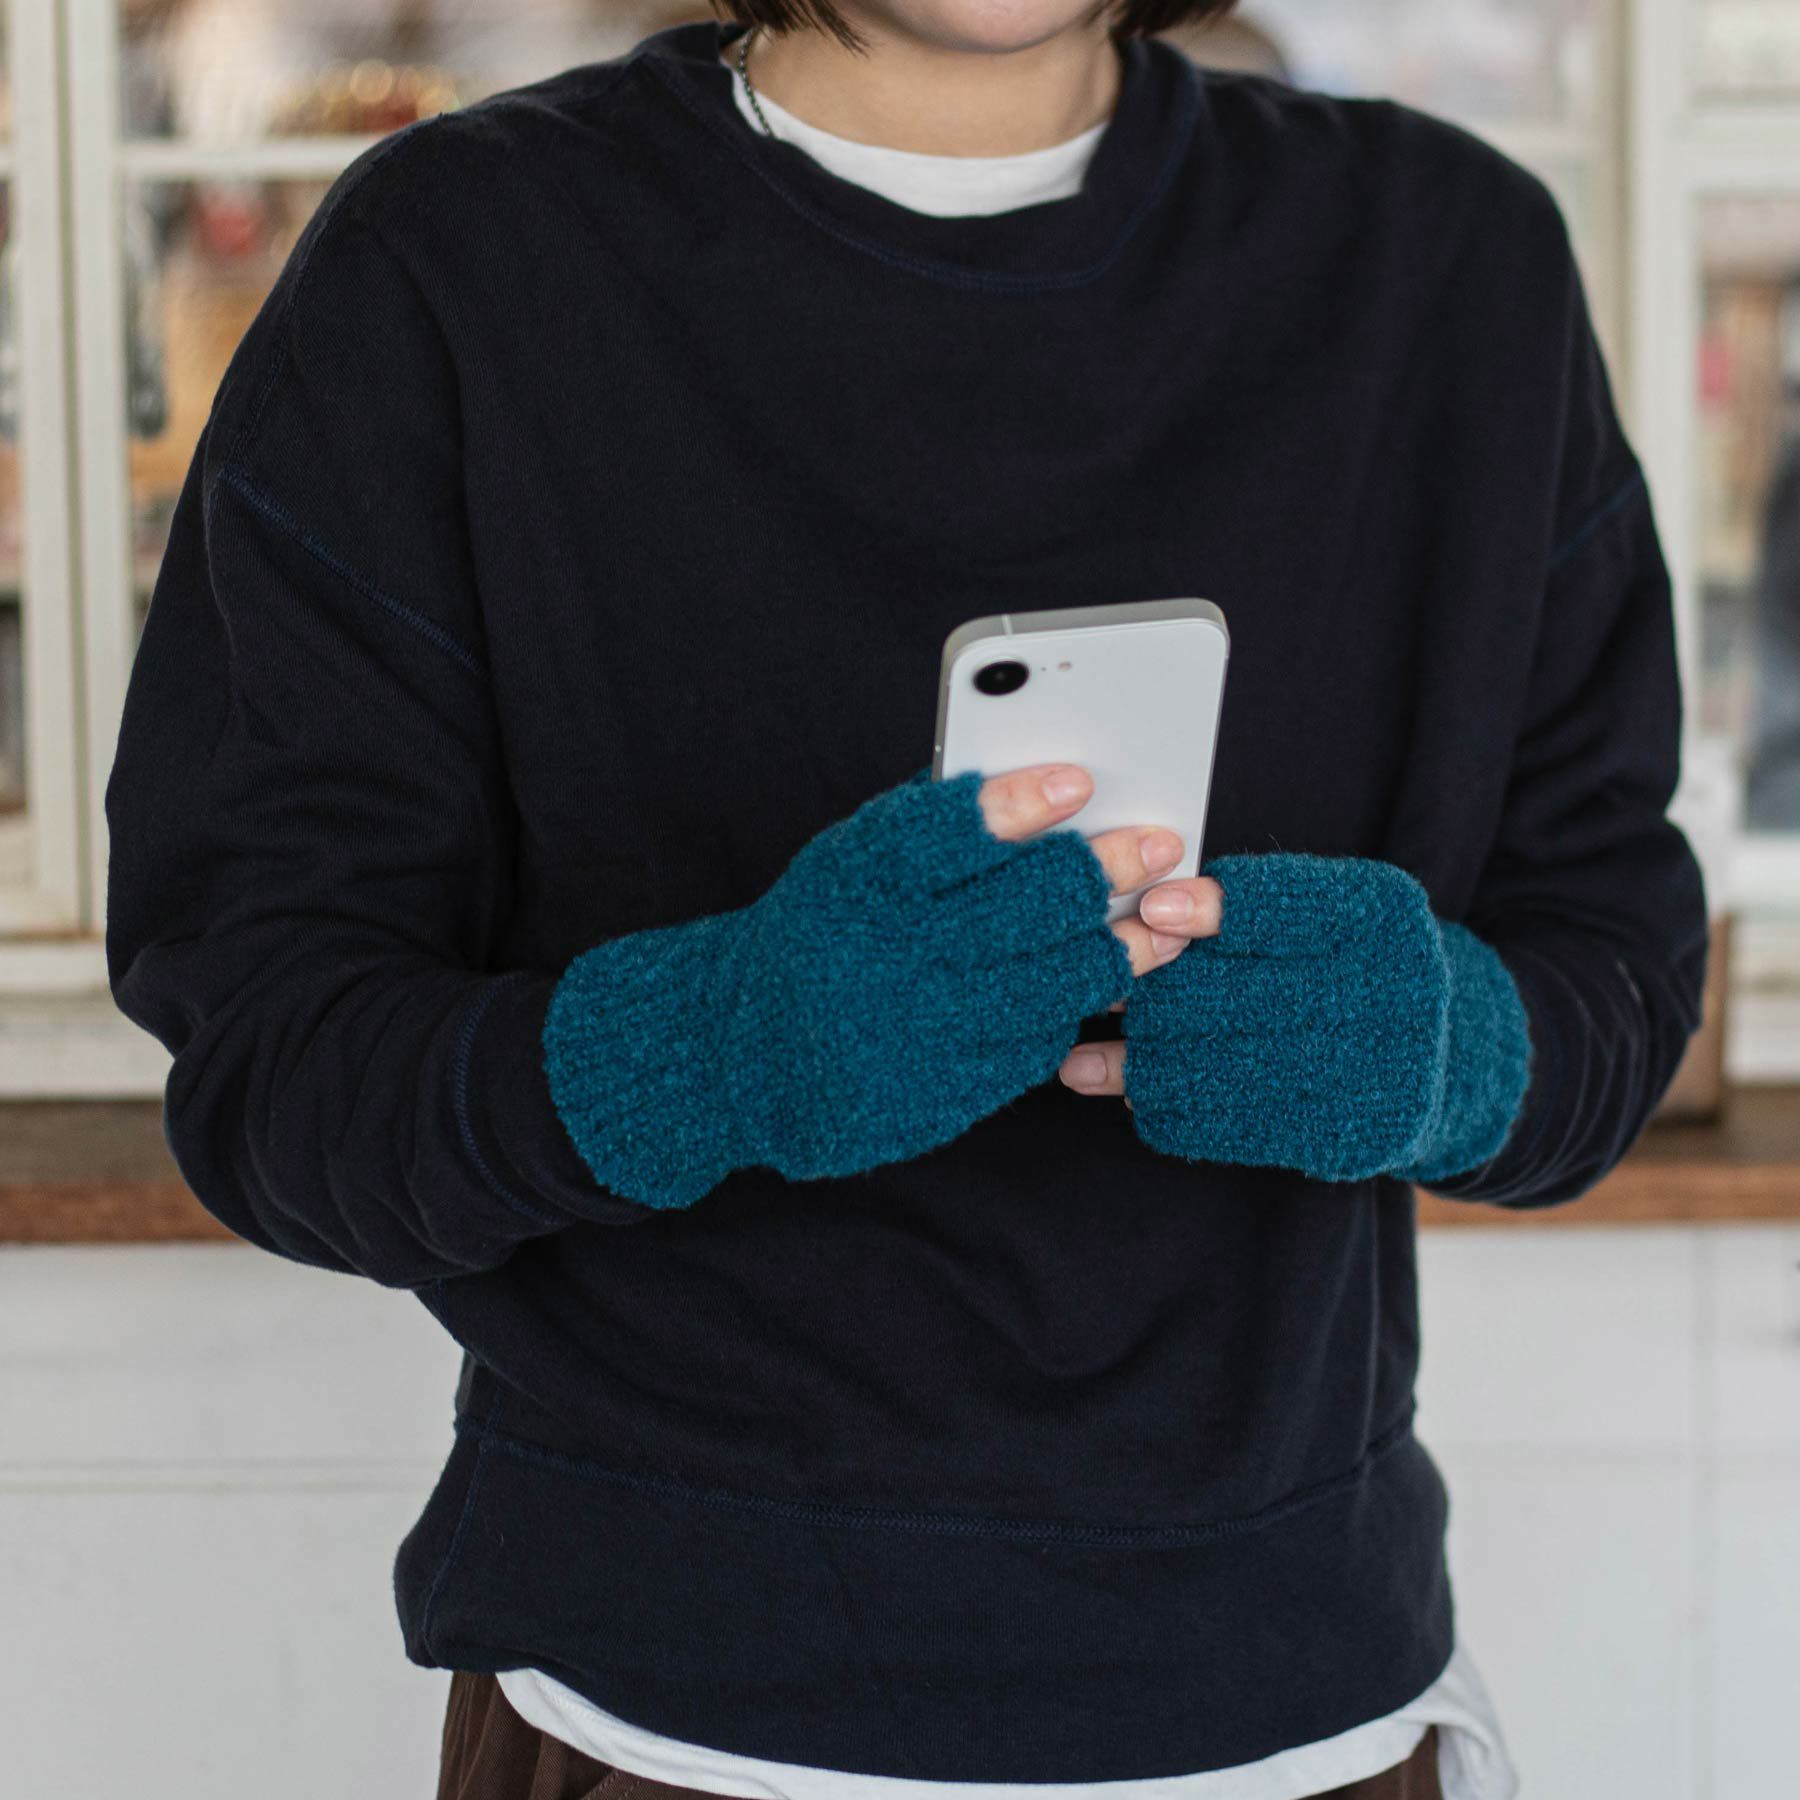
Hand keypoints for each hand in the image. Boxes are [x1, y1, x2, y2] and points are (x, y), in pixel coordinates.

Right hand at [542, 761, 1198, 1207]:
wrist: (744, 1053)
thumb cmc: (821, 934)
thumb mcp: (847, 866)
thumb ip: (934, 831)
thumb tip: (1059, 791)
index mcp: (850, 883)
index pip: (946, 831)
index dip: (1020, 804)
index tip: (1081, 781)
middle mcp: (878, 959)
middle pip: (1022, 906)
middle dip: (1104, 868)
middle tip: (1159, 843)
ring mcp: (910, 1034)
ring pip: (1051, 981)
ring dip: (1119, 944)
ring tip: (1160, 917)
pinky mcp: (935, 1096)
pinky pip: (1035, 1043)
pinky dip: (1073, 1006)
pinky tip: (1097, 978)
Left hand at [1103, 852, 1532, 1183]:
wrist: (1448, 1054)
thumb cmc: (1356, 963)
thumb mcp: (1327, 910)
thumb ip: (1249, 906)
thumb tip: (1144, 915)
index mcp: (1379, 918)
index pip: (1282, 908)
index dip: (1212, 910)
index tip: (1151, 910)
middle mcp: (1390, 995)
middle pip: (1238, 994)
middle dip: (1151, 994)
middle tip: (1089, 989)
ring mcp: (1372, 1074)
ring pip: (1221, 1066)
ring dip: (1138, 1063)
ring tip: (1078, 1057)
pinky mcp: (1347, 1137)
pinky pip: (1232, 1124)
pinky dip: (1169, 1108)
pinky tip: (1130, 1093)